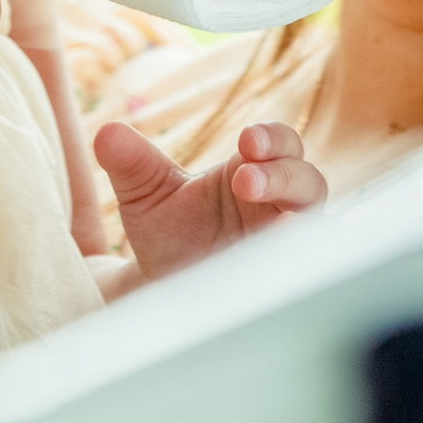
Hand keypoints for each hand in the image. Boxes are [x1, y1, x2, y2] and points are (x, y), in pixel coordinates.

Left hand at [95, 121, 324, 281]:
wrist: (166, 288)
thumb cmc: (167, 232)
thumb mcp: (145, 194)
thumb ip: (131, 164)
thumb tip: (106, 133)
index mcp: (251, 171)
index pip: (279, 142)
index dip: (271, 138)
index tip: (247, 142)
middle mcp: (277, 204)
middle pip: (306, 178)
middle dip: (281, 174)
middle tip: (245, 180)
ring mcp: (283, 243)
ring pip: (315, 220)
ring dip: (299, 218)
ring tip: (280, 225)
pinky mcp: (282, 278)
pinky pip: (310, 269)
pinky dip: (305, 262)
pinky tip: (286, 263)